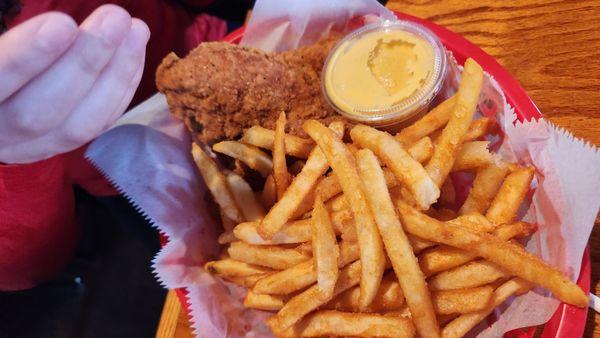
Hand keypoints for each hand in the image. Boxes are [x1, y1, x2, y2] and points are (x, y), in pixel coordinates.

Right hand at [0, 5, 149, 163]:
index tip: (63, 24)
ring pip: (76, 125)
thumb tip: (65, 27)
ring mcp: (28, 147)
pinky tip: (134, 54)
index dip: (28, 57)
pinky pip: (97, 126)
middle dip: (85, 62)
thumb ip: (19, 44)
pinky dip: (121, 90)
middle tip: (116, 19)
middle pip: (39, 110)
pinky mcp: (60, 146)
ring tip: (136, 31)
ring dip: (115, 76)